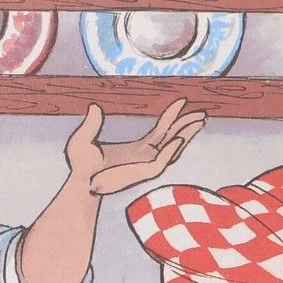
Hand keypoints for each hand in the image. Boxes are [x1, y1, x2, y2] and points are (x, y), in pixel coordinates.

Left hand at [65, 98, 206, 197]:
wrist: (80, 182)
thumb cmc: (82, 165)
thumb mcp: (84, 139)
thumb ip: (91, 124)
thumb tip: (93, 106)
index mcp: (137, 149)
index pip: (161, 130)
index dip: (172, 116)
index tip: (182, 101)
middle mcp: (146, 157)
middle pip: (173, 138)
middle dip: (188, 126)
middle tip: (203, 113)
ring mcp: (146, 165)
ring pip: (173, 149)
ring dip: (186, 135)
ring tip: (200, 121)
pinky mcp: (144, 173)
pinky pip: (162, 161)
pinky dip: (171, 150)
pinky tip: (180, 138)